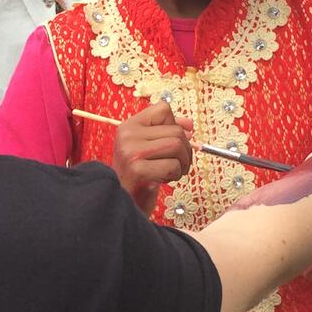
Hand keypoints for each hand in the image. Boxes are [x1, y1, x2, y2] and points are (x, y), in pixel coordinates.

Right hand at [113, 102, 192, 216]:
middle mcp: (127, 136)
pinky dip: (174, 175)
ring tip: (170, 172)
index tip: (172, 142)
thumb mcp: (149, 149)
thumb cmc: (137, 177)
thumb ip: (167, 132)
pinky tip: (162, 180)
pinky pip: (173, 166)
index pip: (163, 109)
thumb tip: (189, 125)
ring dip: (182, 163)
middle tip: (176, 165)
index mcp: (128, 127)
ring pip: (177, 146)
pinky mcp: (138, 170)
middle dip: (185, 151)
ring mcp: (131, 152)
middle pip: (176, 131)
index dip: (175, 126)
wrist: (123, 203)